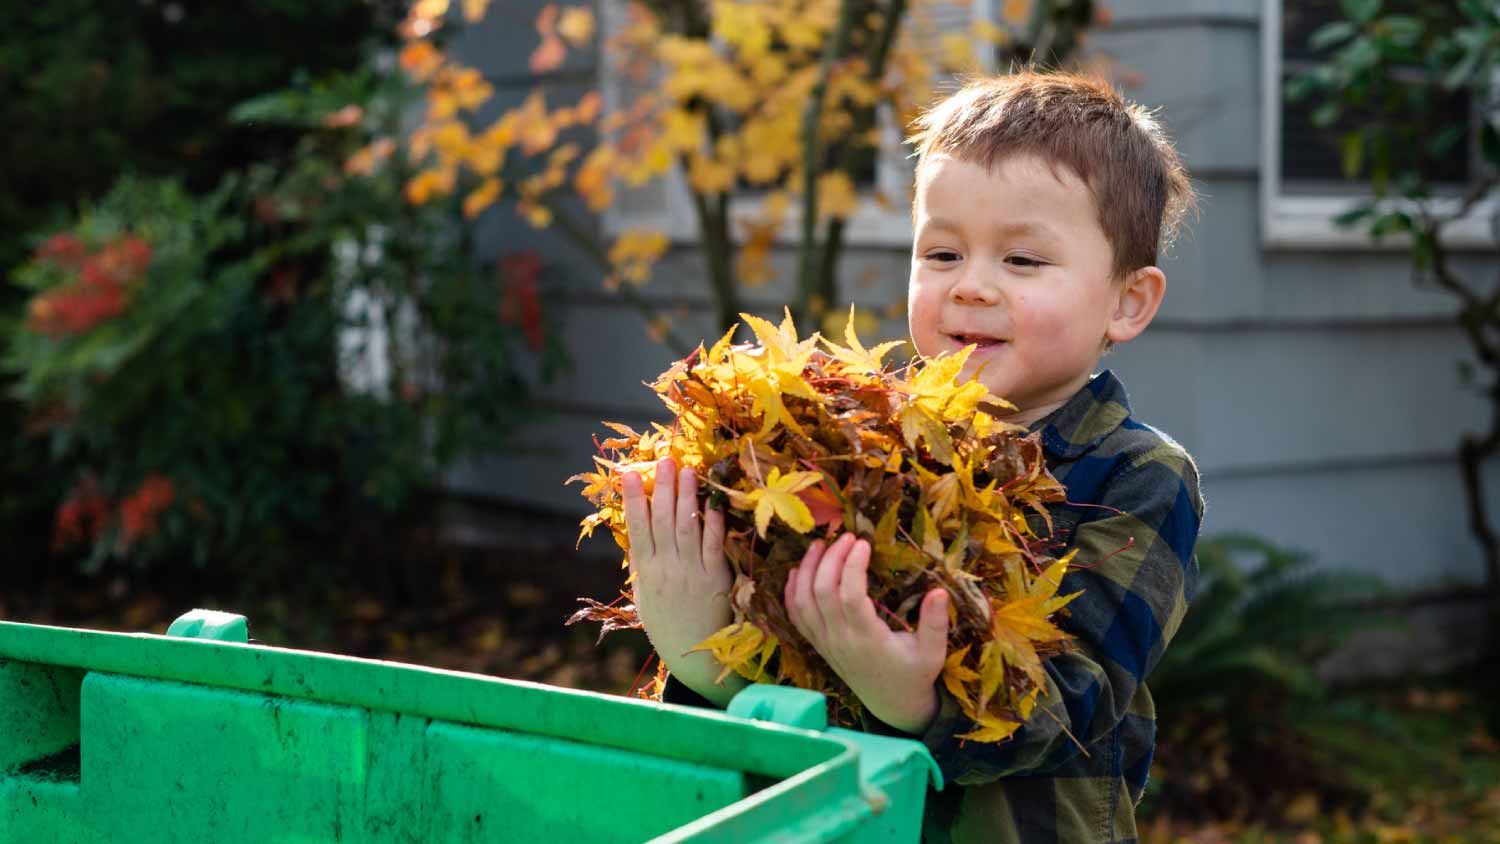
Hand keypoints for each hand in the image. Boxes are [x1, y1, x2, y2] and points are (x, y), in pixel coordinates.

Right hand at [623, 457, 744, 705]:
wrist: (693, 657)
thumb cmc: (666, 623)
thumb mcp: (645, 595)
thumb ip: (642, 563)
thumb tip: (636, 530)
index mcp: (647, 572)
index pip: (637, 528)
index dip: (632, 499)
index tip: (629, 474)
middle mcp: (668, 569)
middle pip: (663, 521)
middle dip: (663, 488)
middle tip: (664, 460)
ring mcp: (692, 572)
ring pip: (688, 527)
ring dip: (687, 497)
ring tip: (687, 470)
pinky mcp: (716, 577)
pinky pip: (714, 545)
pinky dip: (714, 522)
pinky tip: (713, 502)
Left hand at [785, 533, 948, 733]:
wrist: (892, 705)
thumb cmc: (914, 675)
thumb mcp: (933, 654)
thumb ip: (936, 624)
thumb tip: (939, 591)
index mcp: (868, 640)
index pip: (851, 597)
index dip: (853, 567)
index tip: (864, 543)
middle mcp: (841, 641)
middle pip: (822, 593)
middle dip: (831, 559)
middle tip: (847, 537)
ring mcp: (825, 643)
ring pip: (803, 602)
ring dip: (808, 569)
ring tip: (820, 544)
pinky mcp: (819, 645)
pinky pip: (796, 616)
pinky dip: (792, 591)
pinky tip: (798, 571)